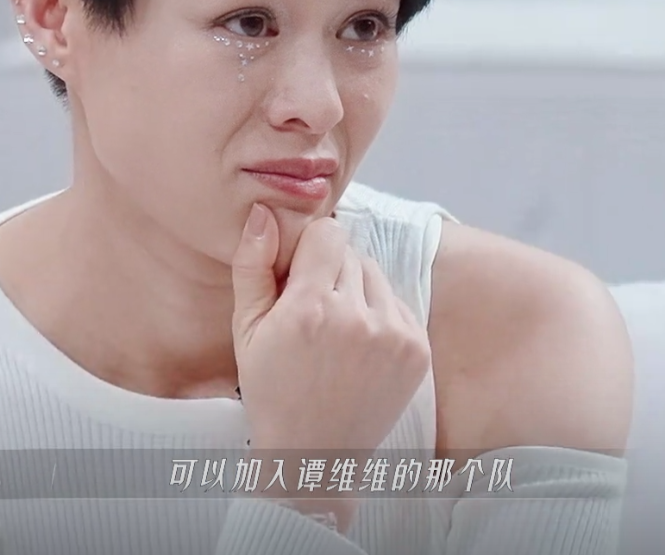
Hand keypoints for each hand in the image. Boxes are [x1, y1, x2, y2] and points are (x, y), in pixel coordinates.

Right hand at [231, 203, 430, 455]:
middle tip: (312, 315)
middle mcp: (358, 318)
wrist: (315, 454)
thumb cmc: (273, 391)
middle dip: (330, 273)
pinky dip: (379, 317)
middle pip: (351, 253)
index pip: (328, 233)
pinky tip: (358, 350)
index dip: (309, 251)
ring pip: (376, 276)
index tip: (298, 278)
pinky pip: (397, 304)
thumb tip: (264, 212)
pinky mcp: (418, 350)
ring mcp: (394, 335)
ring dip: (357, 293)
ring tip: (335, 335)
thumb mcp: (246, 330)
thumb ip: (253, 266)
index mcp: (311, 308)